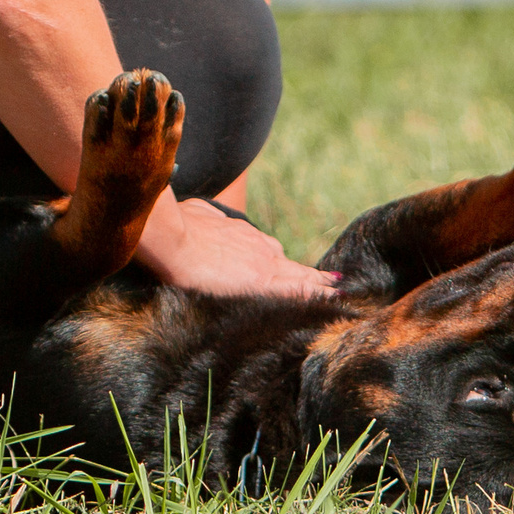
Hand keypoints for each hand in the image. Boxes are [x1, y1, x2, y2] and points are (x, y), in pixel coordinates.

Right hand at [134, 194, 336, 299]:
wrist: (176, 240)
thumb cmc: (179, 226)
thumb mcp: (200, 215)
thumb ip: (209, 220)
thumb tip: (204, 219)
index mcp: (245, 236)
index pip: (271, 252)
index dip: (284, 263)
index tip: (296, 269)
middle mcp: (260, 249)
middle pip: (291, 266)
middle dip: (311, 276)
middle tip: (333, 281)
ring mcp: (264, 265)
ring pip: (300, 277)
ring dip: (319, 285)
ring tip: (337, 292)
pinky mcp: (262, 283)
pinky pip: (297, 290)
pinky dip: (316, 293)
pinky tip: (333, 298)